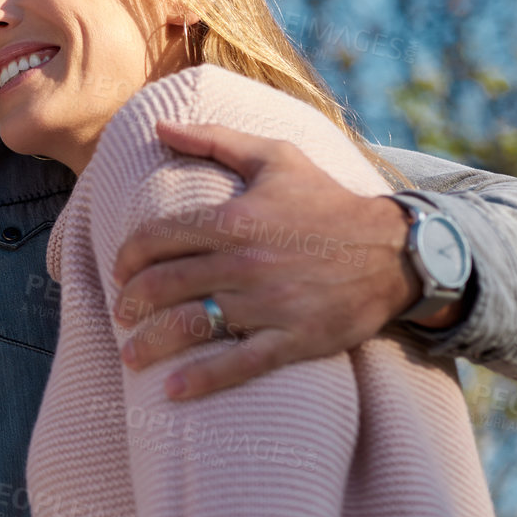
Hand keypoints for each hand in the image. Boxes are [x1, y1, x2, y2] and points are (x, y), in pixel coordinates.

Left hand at [109, 120, 427, 400]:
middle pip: (164, 285)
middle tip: (120, 312)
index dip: (127, 257)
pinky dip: (202, 380)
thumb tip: (160, 125)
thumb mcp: (274, 157)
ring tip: (130, 355)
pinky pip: (240, 364)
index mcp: (233, 220)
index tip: (119, 271)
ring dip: (151, 343)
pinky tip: (172, 391)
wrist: (396, 250)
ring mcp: (270, 304)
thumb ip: (213, 139)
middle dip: (131, 302)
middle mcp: (245, 263)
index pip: (157, 239)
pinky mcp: (296, 339)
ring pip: (192, 326)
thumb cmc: (327, 201)